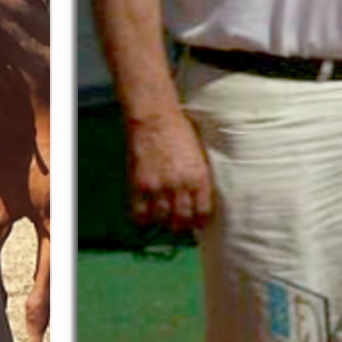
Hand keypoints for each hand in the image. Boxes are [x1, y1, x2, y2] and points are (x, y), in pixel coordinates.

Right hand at [125, 111, 213, 230]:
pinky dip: (143, 219)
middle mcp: (180, 185)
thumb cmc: (179, 130)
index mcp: (199, 177)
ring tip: (162, 217)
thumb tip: (199, 198)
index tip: (196, 221)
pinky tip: (145, 214)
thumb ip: (199, 177)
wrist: (154, 116)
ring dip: (163, 221)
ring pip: (162, 219)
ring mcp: (158, 186)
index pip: (202, 212)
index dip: (199, 221)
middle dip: (181, 224)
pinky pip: (140, 214)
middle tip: (178, 223)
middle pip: (182, 220)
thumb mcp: (198, 155)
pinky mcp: (139, 185)